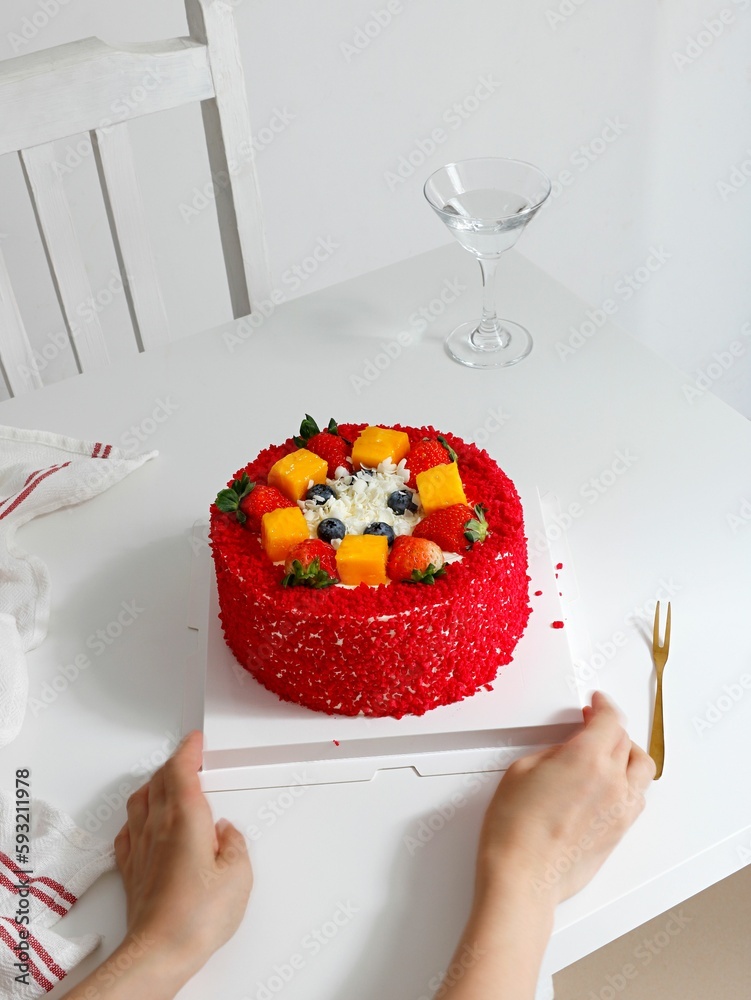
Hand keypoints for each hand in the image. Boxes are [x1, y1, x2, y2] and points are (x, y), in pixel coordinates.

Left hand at [114, 730, 251, 980]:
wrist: (159, 951)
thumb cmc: (197, 915)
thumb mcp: (239, 874)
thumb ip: (235, 844)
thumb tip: (227, 832)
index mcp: (185, 817)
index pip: (180, 769)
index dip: (188, 751)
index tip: (195, 742)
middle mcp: (157, 826)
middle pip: (159, 780)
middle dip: (174, 764)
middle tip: (188, 759)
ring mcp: (140, 848)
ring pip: (140, 801)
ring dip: (153, 785)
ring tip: (166, 783)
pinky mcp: (131, 870)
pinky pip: (128, 830)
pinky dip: (137, 816)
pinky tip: (143, 823)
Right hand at [476, 691, 654, 905]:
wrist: (523, 876)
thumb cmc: (515, 829)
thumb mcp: (522, 770)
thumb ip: (553, 753)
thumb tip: (567, 753)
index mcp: (588, 758)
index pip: (610, 720)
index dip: (604, 705)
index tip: (597, 703)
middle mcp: (612, 782)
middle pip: (626, 741)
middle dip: (610, 727)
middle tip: (594, 723)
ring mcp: (620, 809)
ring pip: (640, 769)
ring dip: (626, 754)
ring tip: (609, 752)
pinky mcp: (619, 832)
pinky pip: (636, 796)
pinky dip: (629, 781)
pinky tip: (612, 783)